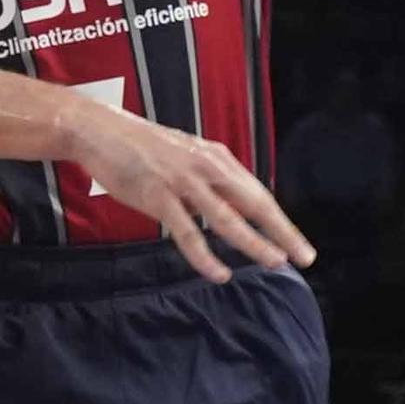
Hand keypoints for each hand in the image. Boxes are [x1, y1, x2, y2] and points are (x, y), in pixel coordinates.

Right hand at [71, 104, 314, 284]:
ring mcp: (182, 180)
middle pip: (252, 203)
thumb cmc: (140, 146)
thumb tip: (231, 207)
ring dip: (254, 242)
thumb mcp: (184, 155)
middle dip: (281, 232)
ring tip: (275, 262)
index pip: (256, 193)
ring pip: (226, 218)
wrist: (99, 130)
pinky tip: (220, 273)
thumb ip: (208, 179)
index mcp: (213, 156)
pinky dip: (205, 256)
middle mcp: (204, 166)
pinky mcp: (158, 195)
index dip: (280, 220)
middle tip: (305, 257)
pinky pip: (188, 233)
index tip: (300, 244)